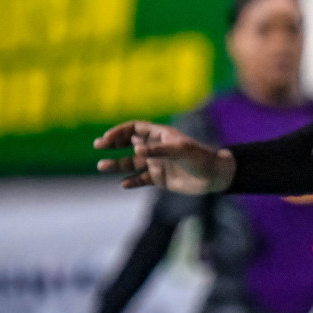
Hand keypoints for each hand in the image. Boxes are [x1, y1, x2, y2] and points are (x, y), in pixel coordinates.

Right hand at [94, 121, 234, 193]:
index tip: (108, 138)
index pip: (134, 129)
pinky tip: (123, 184)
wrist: (213, 176)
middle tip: (98, 146)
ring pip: (131, 163)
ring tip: (102, 166)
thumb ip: (158, 150)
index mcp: (160, 135)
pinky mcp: (159, 179)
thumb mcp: (179, 150)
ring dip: (116, 164)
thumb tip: (136, 151)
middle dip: (113, 144)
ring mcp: (156, 163)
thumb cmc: (199, 157)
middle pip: (128, 143)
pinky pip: (140, 179)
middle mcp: (155, 148)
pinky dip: (131, 181)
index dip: (120, 132)